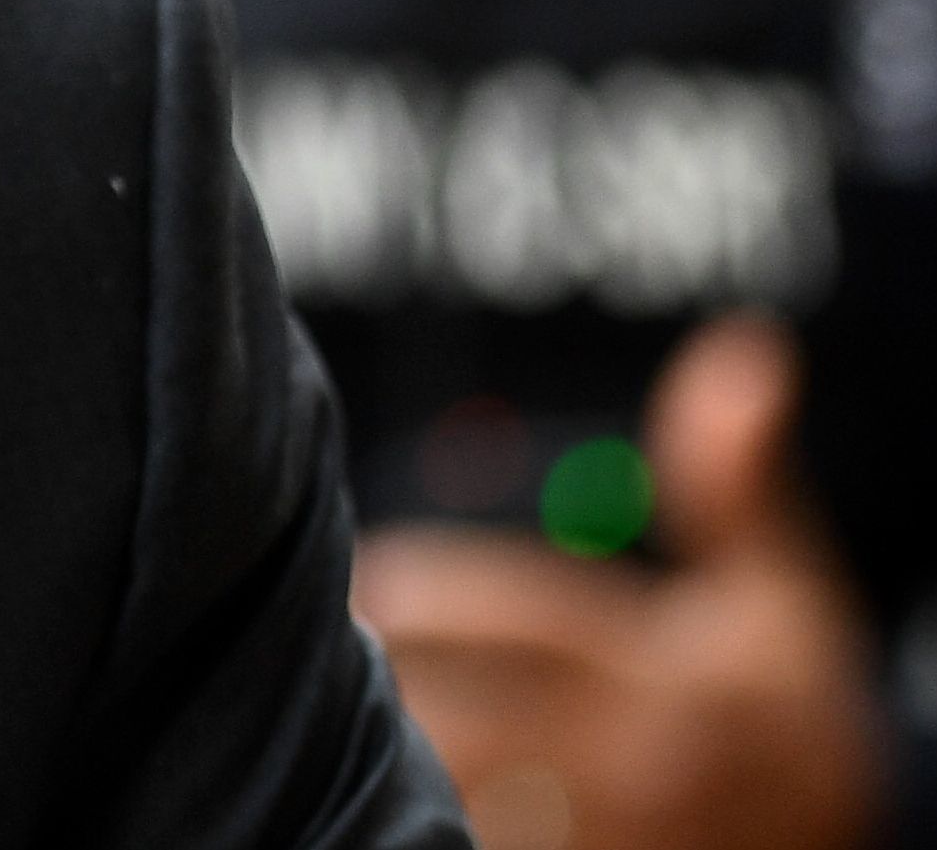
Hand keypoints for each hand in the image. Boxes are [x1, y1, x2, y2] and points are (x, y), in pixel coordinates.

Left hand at [353, 313, 885, 849]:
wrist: (845, 845)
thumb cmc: (785, 702)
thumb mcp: (784, 590)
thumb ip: (738, 479)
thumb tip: (745, 354)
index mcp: (668, 680)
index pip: (524, 627)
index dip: (431, 597)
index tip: (364, 572)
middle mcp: (635, 771)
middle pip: (467, 724)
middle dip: (390, 678)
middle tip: (309, 632)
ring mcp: (609, 843)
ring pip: (464, 797)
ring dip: (395, 750)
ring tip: (316, 704)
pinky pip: (479, 846)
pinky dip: (431, 819)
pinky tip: (371, 787)